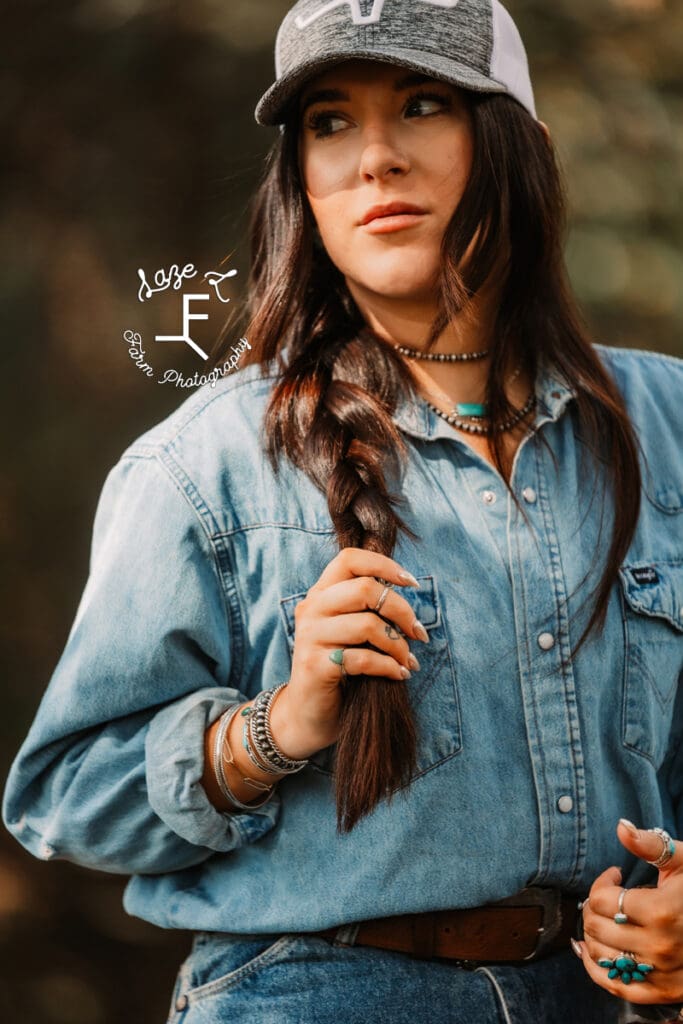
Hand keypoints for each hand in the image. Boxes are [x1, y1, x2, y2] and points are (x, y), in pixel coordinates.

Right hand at [270, 548, 428, 759]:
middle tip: (418, 633)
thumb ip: (367, 607)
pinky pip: (363, 658)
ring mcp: (310, 636)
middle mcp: (311, 609)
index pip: (350, 559)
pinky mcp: (315, 665)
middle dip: (402, 611)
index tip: (412, 584)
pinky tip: (400, 674)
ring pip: (367, 624)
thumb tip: (409, 591)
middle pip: (365, 589)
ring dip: (398, 644)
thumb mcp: (350, 630)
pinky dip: (389, 666)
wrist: (308, 714)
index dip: (384, 565)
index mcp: (320, 593)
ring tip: (408, 660)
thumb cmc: (339, 668)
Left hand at [573, 820, 682, 1006]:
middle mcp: (660, 946)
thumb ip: (650, 844)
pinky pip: (615, 986)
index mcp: (662, 911)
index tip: (614, 876)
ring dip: (593, 934)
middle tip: (607, 897)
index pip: (602, 899)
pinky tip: (591, 950)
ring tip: (605, 919)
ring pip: (600, 955)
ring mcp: (661, 973)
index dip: (601, 883)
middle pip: (596, 926)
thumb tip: (621, 827)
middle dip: (594, 907)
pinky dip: (596, 968)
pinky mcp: (663, 992)